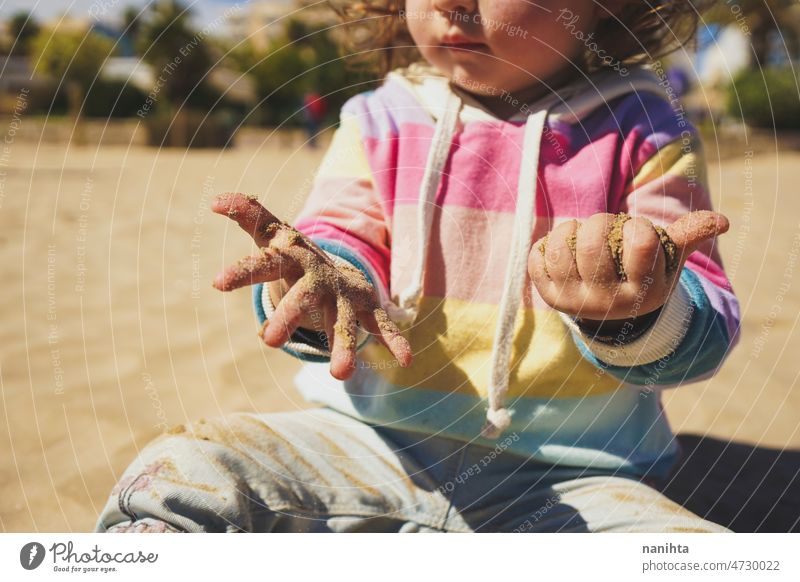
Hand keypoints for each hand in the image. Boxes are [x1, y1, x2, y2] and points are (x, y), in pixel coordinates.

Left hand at [211, 193, 412, 379]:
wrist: (338, 267)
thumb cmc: (295, 256)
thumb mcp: (272, 237)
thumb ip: (248, 217)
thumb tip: (213, 200)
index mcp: (294, 258)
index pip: (265, 262)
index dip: (243, 271)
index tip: (217, 282)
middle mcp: (320, 277)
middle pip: (304, 295)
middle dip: (290, 315)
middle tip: (267, 341)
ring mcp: (345, 294)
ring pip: (343, 321)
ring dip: (342, 345)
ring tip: (340, 375)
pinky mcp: (366, 309)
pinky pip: (382, 326)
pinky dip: (395, 341)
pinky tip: (406, 359)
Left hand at [529, 211, 728, 320]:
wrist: (612, 315)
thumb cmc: (643, 275)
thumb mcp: (670, 260)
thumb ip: (690, 236)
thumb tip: (721, 221)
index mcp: (644, 292)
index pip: (641, 243)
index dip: (638, 226)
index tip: (637, 231)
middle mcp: (608, 302)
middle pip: (592, 242)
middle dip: (599, 221)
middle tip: (604, 225)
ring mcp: (574, 301)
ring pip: (560, 248)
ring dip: (570, 229)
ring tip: (581, 232)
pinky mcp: (549, 296)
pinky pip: (538, 257)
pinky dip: (547, 244)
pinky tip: (562, 248)